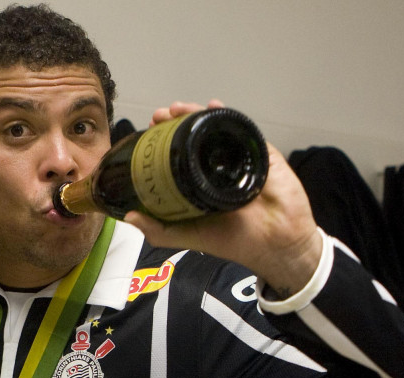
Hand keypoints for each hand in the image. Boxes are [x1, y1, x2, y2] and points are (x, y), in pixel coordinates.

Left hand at [123, 100, 322, 298]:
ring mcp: (238, 158)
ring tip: (178, 108)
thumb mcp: (188, 237)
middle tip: (159, 116)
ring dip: (196, 113)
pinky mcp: (260, 153)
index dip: (163, 141)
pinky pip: (242, 129)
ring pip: (214, 128)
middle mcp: (216, 167)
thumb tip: (129, 217)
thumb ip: (159, 230)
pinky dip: (226, 115)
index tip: (148, 130)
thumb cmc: (235, 241)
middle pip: (194, 136)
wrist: (274, 245)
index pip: (178, 154)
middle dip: (175, 122)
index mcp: (198, 183)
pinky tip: (212, 106)